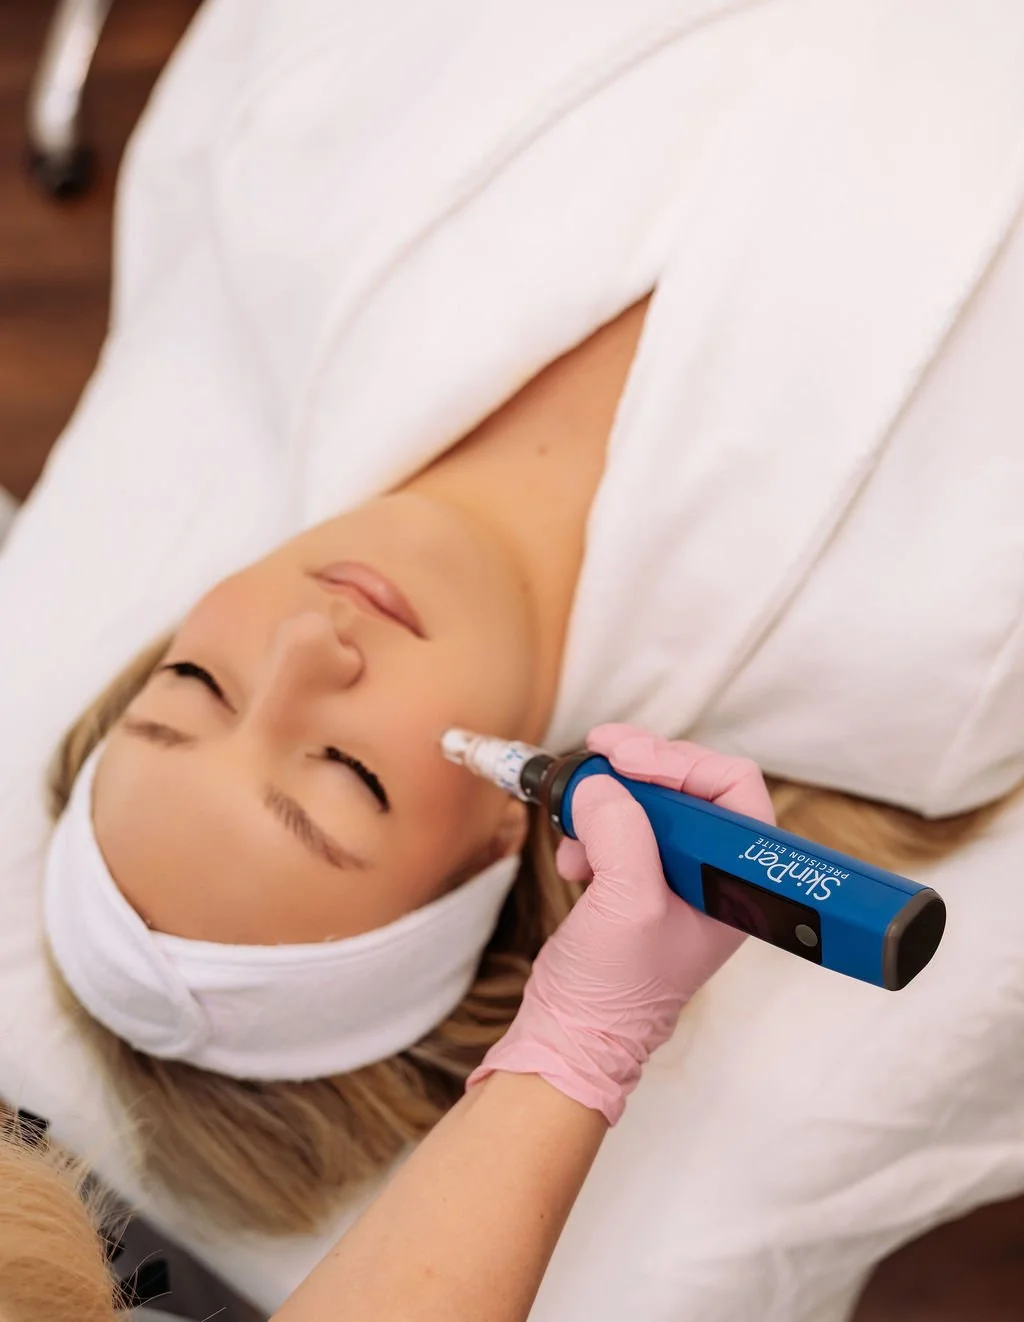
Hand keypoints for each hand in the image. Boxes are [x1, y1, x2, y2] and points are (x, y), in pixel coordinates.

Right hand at [467, 724, 774, 1123]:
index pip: (733, 788)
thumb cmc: (613, 990)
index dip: (682, 764)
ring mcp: (677, 878)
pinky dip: (595, 826)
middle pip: (691, 786)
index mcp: (736, 885)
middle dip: (639, 771)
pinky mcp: (641, 881)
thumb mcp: (625, 903)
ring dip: (610, 800)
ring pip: (654, 802)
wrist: (571, 1035)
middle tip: (596, 756)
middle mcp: (716, 877)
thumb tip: (599, 781)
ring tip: (576, 825)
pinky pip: (624, 826)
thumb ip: (620, 830)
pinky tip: (574, 854)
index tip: (628, 759)